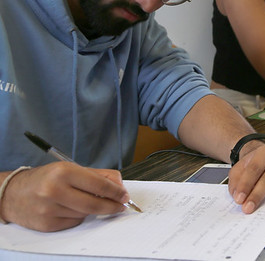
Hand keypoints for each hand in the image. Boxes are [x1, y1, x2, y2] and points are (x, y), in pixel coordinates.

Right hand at [0, 162, 130, 231]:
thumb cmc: (45, 178)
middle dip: (112, 205)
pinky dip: (78, 216)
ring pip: (85, 214)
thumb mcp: (70, 168)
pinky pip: (73, 222)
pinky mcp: (47, 224)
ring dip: (92, 210)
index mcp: (63, 172)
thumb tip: (119, 186)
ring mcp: (49, 209)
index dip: (116, 192)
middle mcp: (55, 190)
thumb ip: (97, 175)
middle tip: (120, 205)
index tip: (125, 196)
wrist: (13, 194)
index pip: (99, 184)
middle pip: (95, 203)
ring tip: (86, 201)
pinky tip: (70, 209)